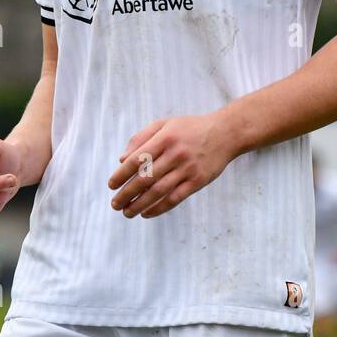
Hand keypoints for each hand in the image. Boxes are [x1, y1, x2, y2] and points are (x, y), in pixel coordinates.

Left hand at [108, 112, 235, 218]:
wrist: (226, 133)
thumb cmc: (191, 128)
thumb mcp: (165, 123)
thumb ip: (141, 138)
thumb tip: (122, 159)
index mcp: (165, 137)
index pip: (137, 159)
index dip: (121, 174)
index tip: (111, 185)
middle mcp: (176, 153)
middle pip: (146, 178)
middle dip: (127, 193)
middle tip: (115, 204)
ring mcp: (188, 168)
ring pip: (159, 191)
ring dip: (140, 204)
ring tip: (127, 212)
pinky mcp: (198, 181)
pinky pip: (175, 198)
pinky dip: (159, 208)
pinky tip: (146, 213)